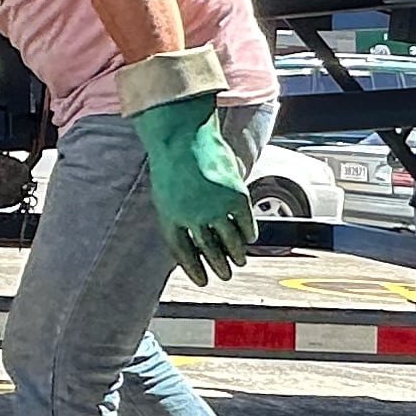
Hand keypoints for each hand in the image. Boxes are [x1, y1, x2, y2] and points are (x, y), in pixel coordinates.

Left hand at [128, 95, 258, 285]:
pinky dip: (249, 233)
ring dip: (236, 255)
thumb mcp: (165, 194)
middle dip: (219, 265)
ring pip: (231, 241)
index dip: (194, 269)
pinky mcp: (236, 195)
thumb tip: (192, 239)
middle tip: (226, 275)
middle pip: (209, 250)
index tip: (203, 281)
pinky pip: (246, 222)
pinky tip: (250, 238)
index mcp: (169, 219)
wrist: (183, 134)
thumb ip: (177, 216)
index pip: (183, 254)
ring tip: (239, 262)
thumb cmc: (171, 161)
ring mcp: (215, 207)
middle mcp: (192, 217)